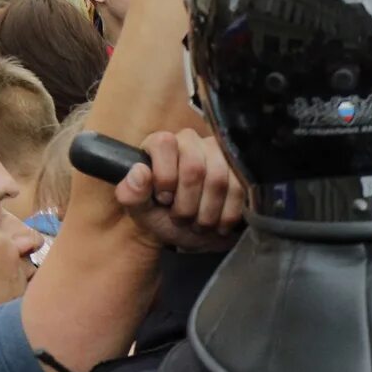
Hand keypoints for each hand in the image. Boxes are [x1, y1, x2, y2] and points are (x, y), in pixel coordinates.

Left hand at [113, 129, 245, 252]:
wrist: (189, 231)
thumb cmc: (161, 215)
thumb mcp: (139, 210)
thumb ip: (130, 193)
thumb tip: (140, 172)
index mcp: (161, 144)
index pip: (164, 144)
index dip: (165, 177)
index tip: (163, 199)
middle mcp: (191, 141)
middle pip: (194, 168)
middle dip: (187, 204)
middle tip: (181, 219)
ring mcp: (219, 152)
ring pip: (219, 180)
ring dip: (207, 213)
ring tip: (198, 224)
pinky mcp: (240, 169)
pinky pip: (240, 189)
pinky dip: (227, 215)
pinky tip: (217, 224)